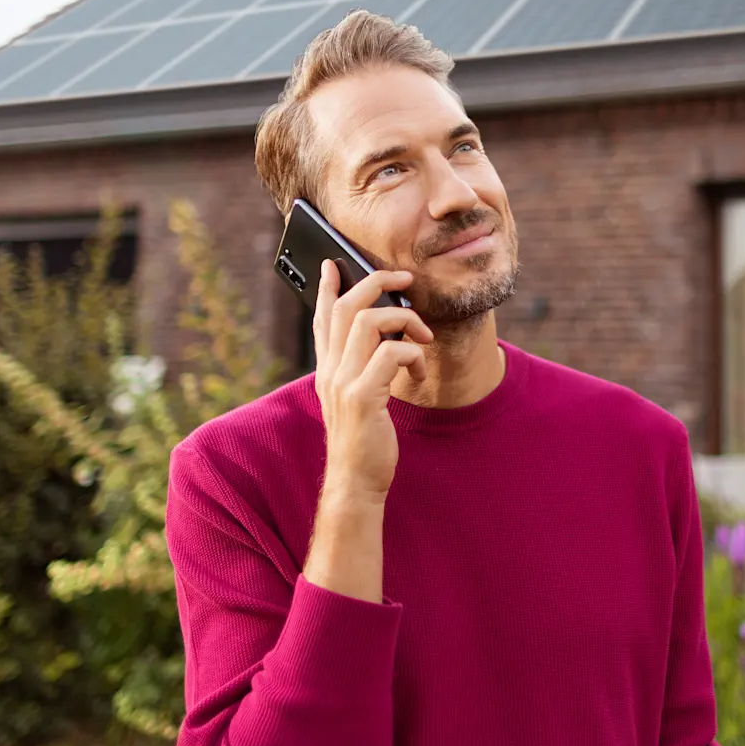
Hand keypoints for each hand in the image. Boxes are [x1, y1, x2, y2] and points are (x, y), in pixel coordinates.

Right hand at [312, 259, 433, 502]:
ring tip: (422, 337)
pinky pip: (392, 354)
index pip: (322, 318)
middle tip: (404, 280)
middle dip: (376, 283)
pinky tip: (420, 373)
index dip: (326, 287)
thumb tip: (385, 339)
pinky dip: (413, 355)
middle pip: (346, 307)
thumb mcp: (356, 399)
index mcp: (327, 370)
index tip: (333, 263)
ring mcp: (343, 383)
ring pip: (369, 322)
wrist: (357, 481)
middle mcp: (330, 371)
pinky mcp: (363, 398)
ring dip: (404, 320)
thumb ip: (361, 369)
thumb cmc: (364, 440)